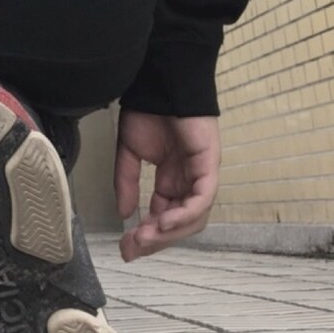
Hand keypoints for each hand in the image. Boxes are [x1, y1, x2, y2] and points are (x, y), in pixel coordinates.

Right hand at [114, 110, 219, 261]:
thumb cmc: (148, 110)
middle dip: (155, 240)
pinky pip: (201, 199)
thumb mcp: (129, 152)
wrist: (160, 83)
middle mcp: (188, 181)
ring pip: (193, 217)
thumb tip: (124, 213)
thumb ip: (127, 183)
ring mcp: (201, 175)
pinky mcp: (209, 167)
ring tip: (145, 238)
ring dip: (169, 232)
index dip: (147, 234)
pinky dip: (184, 214)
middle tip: (132, 249)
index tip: (126, 246)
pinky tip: (164, 222)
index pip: (164, 216)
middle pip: (179, 223)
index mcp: (172, 179)